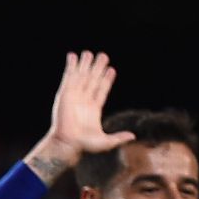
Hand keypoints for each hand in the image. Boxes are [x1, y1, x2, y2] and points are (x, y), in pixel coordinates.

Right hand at [25, 51, 135, 184]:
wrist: (68, 143)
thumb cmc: (85, 145)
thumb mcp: (106, 142)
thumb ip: (119, 138)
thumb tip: (133, 136)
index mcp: (94, 109)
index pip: (102, 90)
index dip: (106, 80)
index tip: (111, 70)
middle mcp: (84, 100)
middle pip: (93, 80)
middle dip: (98, 68)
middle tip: (103, 55)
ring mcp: (75, 95)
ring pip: (82, 76)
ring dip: (85, 64)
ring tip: (89, 52)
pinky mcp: (65, 93)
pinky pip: (69, 77)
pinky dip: (71, 66)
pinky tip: (72, 56)